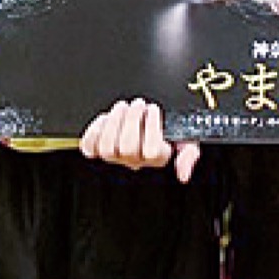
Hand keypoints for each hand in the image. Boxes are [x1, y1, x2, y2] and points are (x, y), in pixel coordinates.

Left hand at [79, 98, 201, 183]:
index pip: (152, 152)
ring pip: (107, 147)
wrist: (144, 125)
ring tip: (122, 108)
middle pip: (128, 147)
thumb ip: (189, 154)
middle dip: (133, 120)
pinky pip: (89, 146)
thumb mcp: (186, 139)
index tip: (154, 110)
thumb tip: (183, 175)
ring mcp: (114, 157)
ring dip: (114, 122)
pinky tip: (106, 119)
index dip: (152, 127)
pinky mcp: (96, 150)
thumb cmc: (166, 133)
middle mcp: (134, 161)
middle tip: (138, 104)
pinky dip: (94, 130)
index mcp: (156, 158)